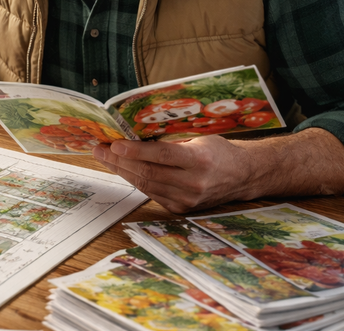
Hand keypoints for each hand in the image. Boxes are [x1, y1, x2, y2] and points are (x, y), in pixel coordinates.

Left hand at [92, 136, 256, 213]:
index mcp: (200, 160)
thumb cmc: (220, 151)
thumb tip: (135, 135)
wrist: (244, 176)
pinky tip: (124, 170)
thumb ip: (171, 141)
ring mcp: (188, 199)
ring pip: (146, 185)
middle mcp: (194, 183)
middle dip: (119, 161)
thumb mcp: (199, 139)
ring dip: (122, 171)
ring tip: (105, 158)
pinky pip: (152, 193)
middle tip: (100, 149)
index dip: (136, 151)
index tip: (114, 144)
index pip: (162, 155)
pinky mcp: (182, 208)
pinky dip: (136, 181)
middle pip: (149, 172)